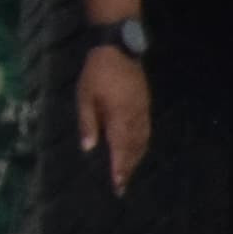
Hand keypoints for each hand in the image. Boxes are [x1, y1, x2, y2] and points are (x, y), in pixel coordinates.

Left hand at [75, 45, 152, 191]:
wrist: (119, 48)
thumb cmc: (97, 72)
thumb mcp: (85, 97)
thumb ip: (88, 122)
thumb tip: (88, 148)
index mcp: (119, 116)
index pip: (120, 148)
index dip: (119, 167)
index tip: (118, 184)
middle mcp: (135, 117)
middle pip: (134, 148)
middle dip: (128, 167)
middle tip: (123, 185)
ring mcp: (143, 110)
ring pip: (142, 140)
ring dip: (136, 158)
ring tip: (130, 172)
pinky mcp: (146, 103)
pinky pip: (147, 130)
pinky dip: (142, 143)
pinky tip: (138, 149)